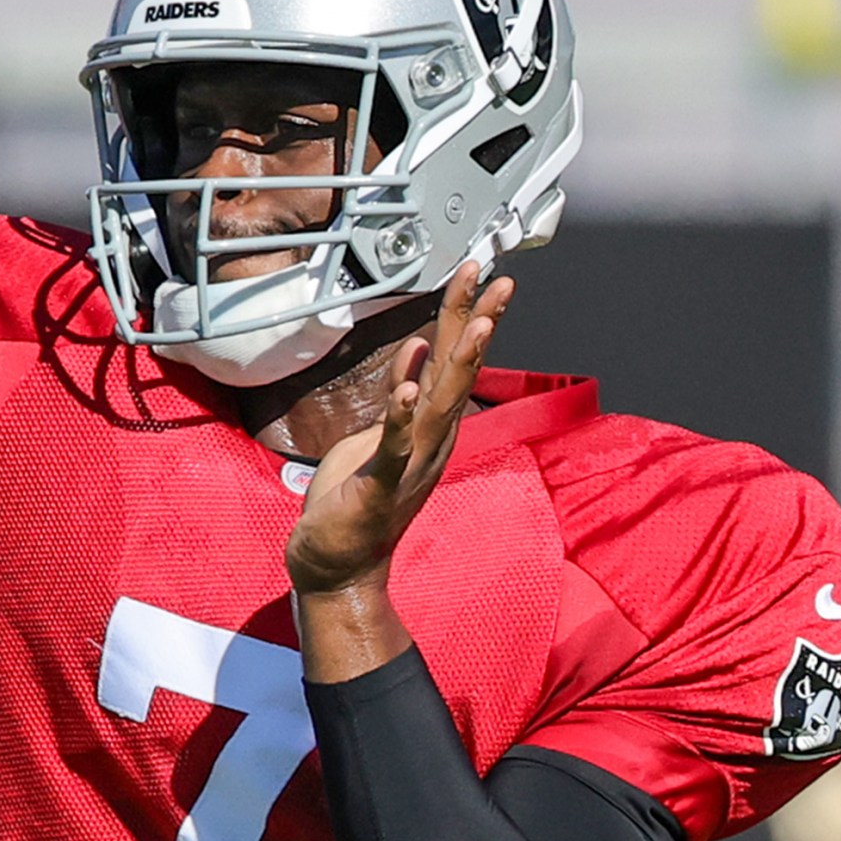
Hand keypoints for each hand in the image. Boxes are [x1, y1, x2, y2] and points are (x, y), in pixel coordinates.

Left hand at [285, 262, 512, 603]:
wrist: (341, 565)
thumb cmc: (354, 500)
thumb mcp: (377, 432)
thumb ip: (399, 392)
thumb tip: (413, 347)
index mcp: (429, 425)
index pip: (452, 360)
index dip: (465, 315)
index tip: (481, 275)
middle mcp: (432, 441)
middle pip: (459, 373)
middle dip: (479, 325)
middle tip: (498, 283)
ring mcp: (411, 464)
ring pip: (440, 405)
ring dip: (459, 364)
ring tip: (478, 326)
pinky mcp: (380, 487)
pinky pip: (393, 449)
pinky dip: (400, 419)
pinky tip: (407, 391)